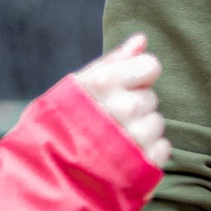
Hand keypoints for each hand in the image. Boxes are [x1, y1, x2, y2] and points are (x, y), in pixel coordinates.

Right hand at [72, 33, 170, 167]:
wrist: (46, 171)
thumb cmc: (62, 123)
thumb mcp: (79, 86)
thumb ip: (113, 61)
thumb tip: (142, 39)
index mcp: (103, 82)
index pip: (150, 66)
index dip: (139, 76)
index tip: (122, 88)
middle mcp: (122, 108)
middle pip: (151, 97)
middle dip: (135, 106)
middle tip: (108, 121)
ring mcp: (134, 138)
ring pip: (157, 123)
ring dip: (141, 131)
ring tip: (114, 140)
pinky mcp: (143, 165)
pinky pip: (163, 148)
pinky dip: (148, 153)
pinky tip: (124, 156)